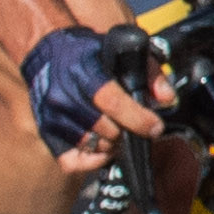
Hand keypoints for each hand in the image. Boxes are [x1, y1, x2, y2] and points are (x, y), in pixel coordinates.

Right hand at [16, 21, 163, 163]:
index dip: (138, 118)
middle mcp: (62, 95)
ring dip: (112, 144)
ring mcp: (51, 117)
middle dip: (128, 131)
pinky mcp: (46, 133)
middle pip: (105, 129)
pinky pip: (71, 162)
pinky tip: (102, 146)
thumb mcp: (123, 51)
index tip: (155, 126)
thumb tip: (167, 99)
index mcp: (82, 70)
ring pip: (92, 146)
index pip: (112, 101)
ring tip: (119, 132)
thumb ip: (150, 72)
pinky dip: (91, 160)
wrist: (51, 52)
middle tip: (136, 126)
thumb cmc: (91, 53)